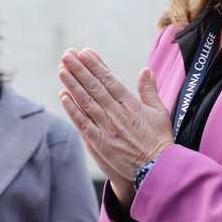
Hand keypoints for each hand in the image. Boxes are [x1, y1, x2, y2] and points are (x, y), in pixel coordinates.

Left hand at [58, 48, 173, 195]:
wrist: (158, 168)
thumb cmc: (160, 140)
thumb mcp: (159, 112)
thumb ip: (149, 90)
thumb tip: (145, 70)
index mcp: (131, 104)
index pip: (109, 80)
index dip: (95, 65)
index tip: (84, 52)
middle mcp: (117, 113)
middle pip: (95, 87)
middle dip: (79, 69)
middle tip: (67, 55)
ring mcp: (108, 128)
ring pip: (86, 102)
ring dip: (72, 85)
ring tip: (62, 69)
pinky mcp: (101, 143)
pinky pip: (84, 124)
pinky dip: (72, 110)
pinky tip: (63, 97)